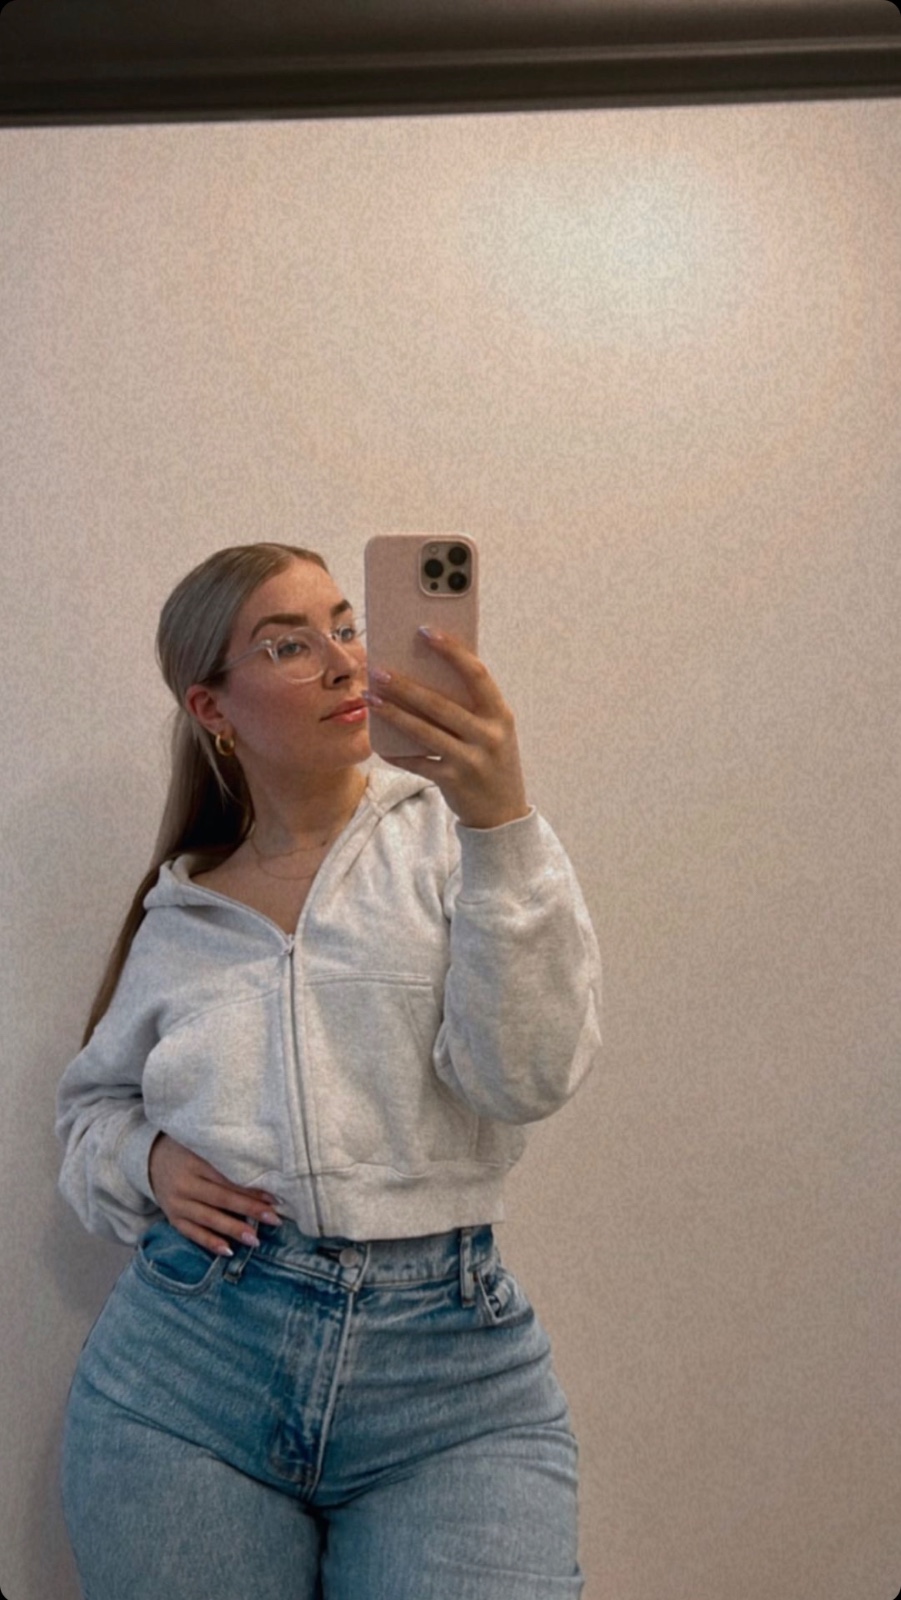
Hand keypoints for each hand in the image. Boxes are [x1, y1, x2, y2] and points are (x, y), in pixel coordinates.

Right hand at [148, 1133, 280, 1256]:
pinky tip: (228, 1250)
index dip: (252, 1188)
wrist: (150, 1158)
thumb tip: (263, 1171)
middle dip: (250, 1210)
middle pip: (221, 1199)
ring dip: (233, 1230)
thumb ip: (226, 1155)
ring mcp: (176, 1203)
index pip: (228, 1177)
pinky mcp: (173, 1218)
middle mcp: (184, 1184)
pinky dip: (210, 1242)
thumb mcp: (202, 1145)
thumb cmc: (186, 1148)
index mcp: (194, 1161)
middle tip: (274, 1220)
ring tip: (255, 1239)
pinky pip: (192, 1233)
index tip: (275, 1197)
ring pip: (208, 1219)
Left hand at [362, 628, 529, 829]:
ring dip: (393, 712)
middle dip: (405, 685)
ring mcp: (471, 759)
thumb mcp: (491, 731)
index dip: (451, 650)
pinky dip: (396, 752)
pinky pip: (417, 762)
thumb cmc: (491, 761)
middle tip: (378, 669)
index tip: (425, 630)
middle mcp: (489, 735)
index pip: (476, 674)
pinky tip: (379, 742)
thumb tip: (425, 674)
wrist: (503, 815)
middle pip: (440, 703)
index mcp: (500, 715)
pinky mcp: (453, 780)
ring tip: (370, 696)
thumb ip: (469, 707)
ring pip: (424, 731)